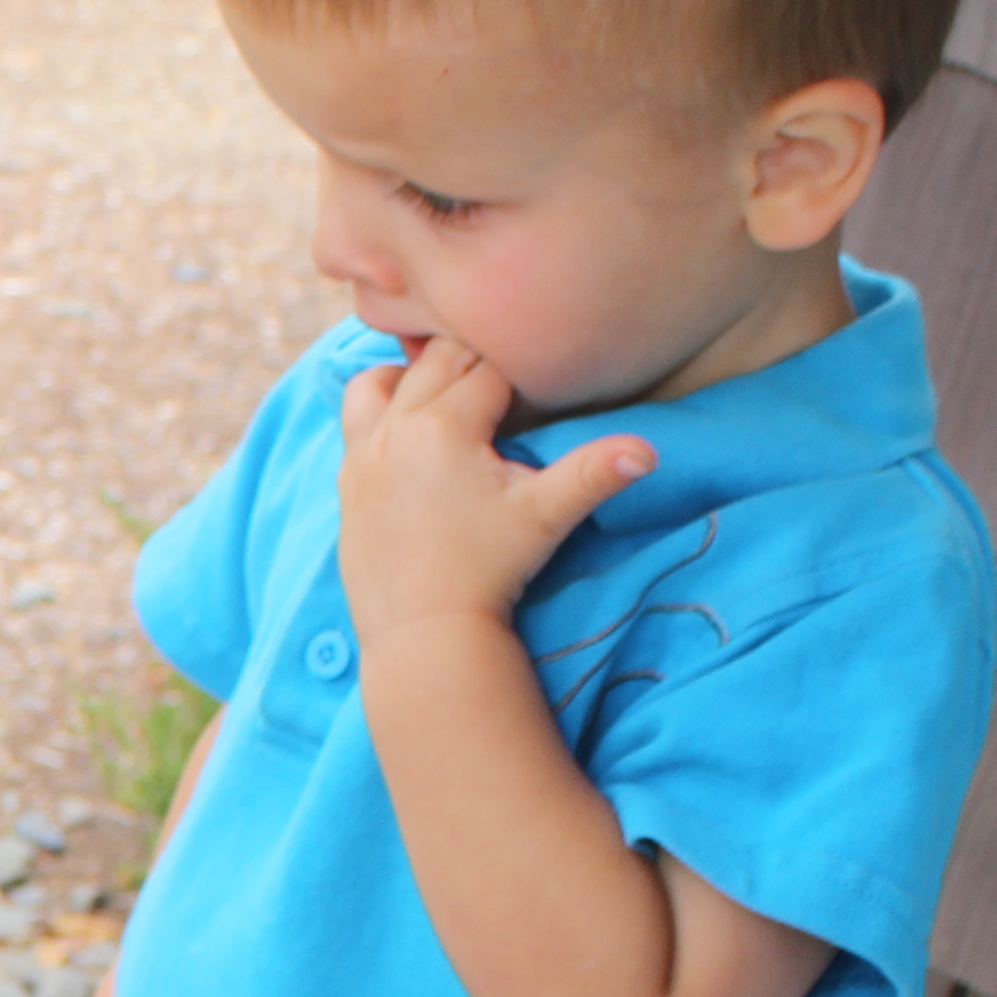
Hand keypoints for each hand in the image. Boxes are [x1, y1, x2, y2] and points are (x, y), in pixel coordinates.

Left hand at [333, 338, 652, 643]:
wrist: (424, 632)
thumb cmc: (489, 571)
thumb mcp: (545, 517)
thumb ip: (594, 474)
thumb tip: (649, 451)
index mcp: (444, 426)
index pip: (488, 370)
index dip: (516, 382)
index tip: (530, 404)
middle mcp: (395, 429)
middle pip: (436, 363)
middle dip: (471, 369)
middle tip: (500, 396)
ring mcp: (363, 454)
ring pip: (381, 382)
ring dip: (414, 378)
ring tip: (447, 399)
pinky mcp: (347, 481)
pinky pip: (356, 420)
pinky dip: (379, 410)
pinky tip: (406, 431)